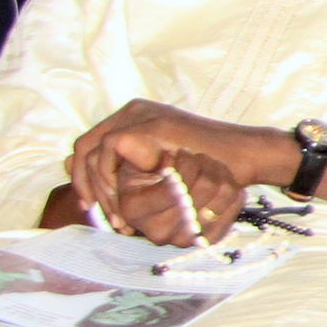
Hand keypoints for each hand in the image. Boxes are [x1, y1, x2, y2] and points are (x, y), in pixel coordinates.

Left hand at [67, 99, 287, 235]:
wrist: (243, 155)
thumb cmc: (212, 165)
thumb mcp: (161, 170)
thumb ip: (129, 170)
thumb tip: (83, 171)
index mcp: (135, 118)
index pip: (90, 145)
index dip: (83, 177)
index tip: (91, 206)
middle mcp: (133, 111)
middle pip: (85, 147)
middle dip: (86, 185)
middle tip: (100, 215)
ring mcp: (140, 114)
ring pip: (93, 150)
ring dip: (101, 188)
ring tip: (117, 215)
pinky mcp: (148, 124)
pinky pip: (110, 149)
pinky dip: (111, 177)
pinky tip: (124, 199)